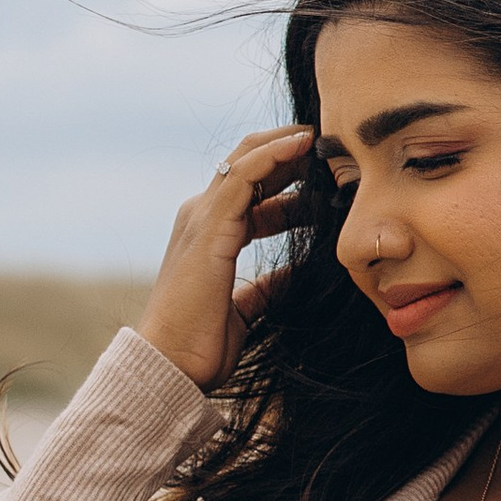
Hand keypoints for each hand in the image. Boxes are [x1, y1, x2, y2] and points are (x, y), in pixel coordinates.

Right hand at [136, 128, 315, 389]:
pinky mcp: (209, 225)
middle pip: (248, 167)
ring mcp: (202, 218)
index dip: (286, 178)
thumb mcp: (244, 308)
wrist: (171, 363)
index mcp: (209, 236)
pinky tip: (301, 142)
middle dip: (287, 152)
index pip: (250, 192)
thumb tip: (295, 273)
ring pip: (246, 161)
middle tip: (329, 146)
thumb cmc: (200, 343)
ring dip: (285, 144)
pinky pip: (244, 174)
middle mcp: (202, 219)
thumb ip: (265, 287)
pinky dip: (274, 153)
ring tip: (322, 136)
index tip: (324, 175)